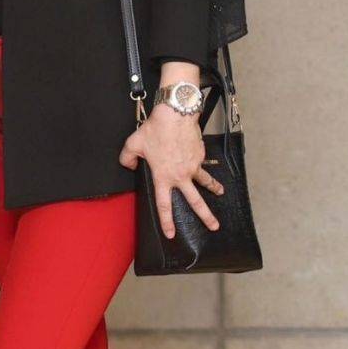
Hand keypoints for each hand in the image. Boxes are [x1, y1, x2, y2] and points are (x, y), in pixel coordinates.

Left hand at [118, 103, 223, 239]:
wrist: (176, 114)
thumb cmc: (155, 129)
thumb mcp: (133, 144)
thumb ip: (127, 158)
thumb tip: (130, 165)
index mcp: (163, 177)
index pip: (164, 206)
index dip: (167, 222)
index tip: (171, 234)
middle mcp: (180, 176)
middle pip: (196, 201)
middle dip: (206, 216)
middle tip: (214, 226)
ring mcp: (193, 166)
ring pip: (206, 182)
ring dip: (214, 189)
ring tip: (220, 194)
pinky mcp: (200, 155)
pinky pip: (201, 162)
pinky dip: (201, 162)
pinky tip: (197, 156)